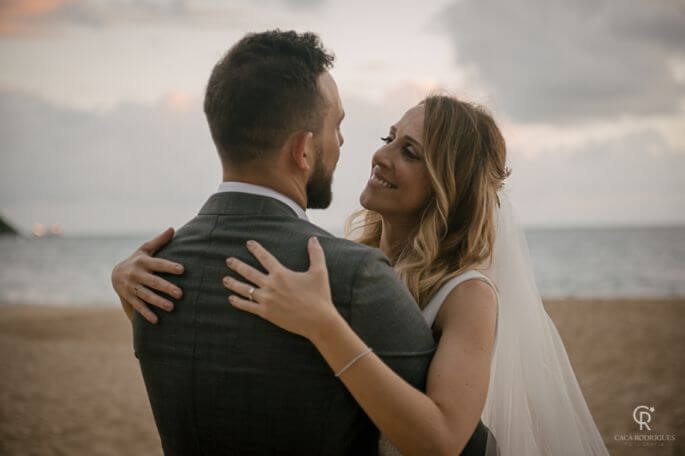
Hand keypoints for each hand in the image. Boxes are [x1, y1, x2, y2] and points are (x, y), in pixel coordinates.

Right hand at [111, 227, 183, 323]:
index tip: (182, 269)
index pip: (158, 263)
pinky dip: (146, 313)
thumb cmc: (138, 260)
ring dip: (158, 302)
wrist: (115, 273)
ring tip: (172, 307)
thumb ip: (159, 241)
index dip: (169, 266)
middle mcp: (136, 274)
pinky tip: (156, 320)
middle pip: (153, 281)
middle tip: (180, 294)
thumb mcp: (145, 249)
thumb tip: (173, 228)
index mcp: (143, 261)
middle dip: (166, 287)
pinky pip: (138, 306)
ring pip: (146, 295)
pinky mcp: (129, 297)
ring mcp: (132, 286)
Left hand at [223, 237, 339, 340]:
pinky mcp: (266, 313)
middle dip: (237, 265)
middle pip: (249, 272)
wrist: (318, 321)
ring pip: (245, 289)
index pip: (265, 257)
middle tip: (228, 260)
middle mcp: (271, 285)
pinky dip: (238, 302)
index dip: (256, 249)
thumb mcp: (319, 272)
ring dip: (233, 283)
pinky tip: (231, 298)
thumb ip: (316, 254)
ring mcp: (266, 300)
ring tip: (225, 279)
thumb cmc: (320, 296)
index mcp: (281, 274)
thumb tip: (313, 238)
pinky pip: (247, 306)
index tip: (248, 243)